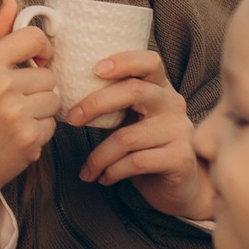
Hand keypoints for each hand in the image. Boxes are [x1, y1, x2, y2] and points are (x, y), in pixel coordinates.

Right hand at [0, 0, 60, 248]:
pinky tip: (17, 135)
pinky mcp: (30, 139)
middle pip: (49, 73)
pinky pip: (52, 124)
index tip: (35, 60)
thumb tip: (12, 1)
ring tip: (15, 117)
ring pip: (54, 98)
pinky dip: (40, 130)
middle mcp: (1, 86)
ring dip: (41, 108)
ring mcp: (17, 114)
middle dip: (38, 85)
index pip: (34, 38)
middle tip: (14, 99)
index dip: (41, 48)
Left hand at [72, 50, 215, 221]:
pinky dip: (113, 171)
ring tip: (88, 169)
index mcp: (160, 88)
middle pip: (134, 91)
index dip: (123, 61)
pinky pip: (136, 161)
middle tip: (73, 119)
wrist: (178, 186)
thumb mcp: (128, 121)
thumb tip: (67, 98)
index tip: (95, 69)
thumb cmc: (145, 149)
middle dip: (96, 103)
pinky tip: (105, 178)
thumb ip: (111, 106)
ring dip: (99, 155)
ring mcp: (180, 130)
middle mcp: (173, 104)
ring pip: (128, 136)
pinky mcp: (180, 158)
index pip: (149, 62)